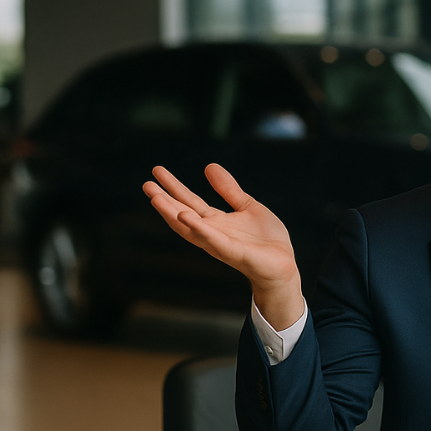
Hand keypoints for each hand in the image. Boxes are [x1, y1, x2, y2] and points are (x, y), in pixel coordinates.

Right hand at [143, 164, 302, 327]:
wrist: (284, 264)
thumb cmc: (266, 239)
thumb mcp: (247, 206)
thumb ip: (229, 189)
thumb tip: (209, 166)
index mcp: (216, 221)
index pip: (189, 201)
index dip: (174, 186)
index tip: (157, 171)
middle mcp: (212, 232)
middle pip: (182, 213)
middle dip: (164, 200)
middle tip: (146, 184)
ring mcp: (219, 243)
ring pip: (189, 227)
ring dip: (171, 213)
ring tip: (155, 197)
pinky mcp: (232, 252)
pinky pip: (212, 240)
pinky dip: (198, 228)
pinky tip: (185, 216)